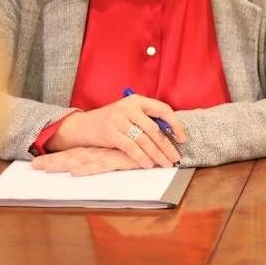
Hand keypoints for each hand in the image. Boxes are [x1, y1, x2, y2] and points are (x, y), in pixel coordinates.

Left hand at [32, 146, 142, 175]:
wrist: (163, 145)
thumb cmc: (146, 151)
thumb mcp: (125, 157)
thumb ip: (113, 159)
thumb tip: (99, 164)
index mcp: (101, 149)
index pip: (75, 153)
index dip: (58, 157)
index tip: (38, 162)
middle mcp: (102, 150)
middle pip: (73, 155)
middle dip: (54, 161)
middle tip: (33, 165)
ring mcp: (110, 153)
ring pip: (82, 159)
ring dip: (62, 164)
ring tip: (44, 168)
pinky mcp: (120, 158)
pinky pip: (101, 165)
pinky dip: (88, 170)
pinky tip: (75, 173)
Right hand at [48, 94, 186, 168]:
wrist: (83, 125)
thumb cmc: (112, 120)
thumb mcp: (130, 113)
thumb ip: (147, 119)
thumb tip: (172, 136)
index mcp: (137, 100)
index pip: (163, 109)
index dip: (175, 125)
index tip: (182, 139)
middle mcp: (129, 107)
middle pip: (154, 129)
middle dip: (167, 146)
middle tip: (175, 158)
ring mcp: (119, 119)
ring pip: (144, 140)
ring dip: (157, 154)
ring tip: (165, 163)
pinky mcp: (111, 133)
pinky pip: (131, 148)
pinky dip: (141, 158)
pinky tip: (148, 164)